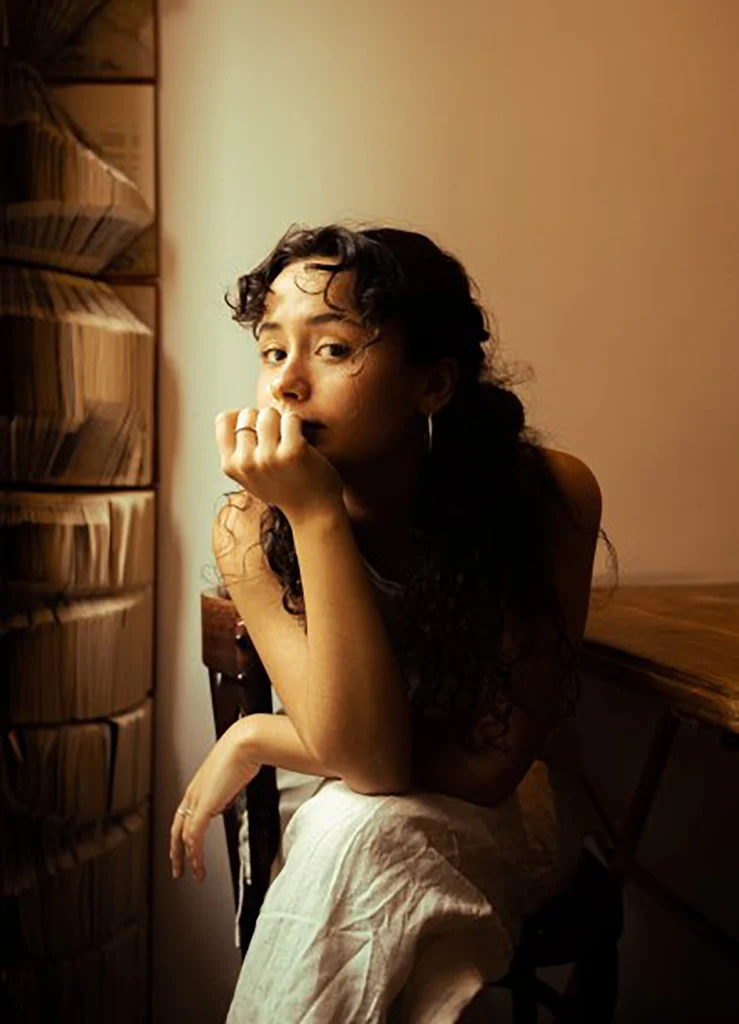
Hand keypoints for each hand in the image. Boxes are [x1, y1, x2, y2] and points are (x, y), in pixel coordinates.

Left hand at [170, 720, 260, 881]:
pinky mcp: (204, 805)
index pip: (184, 814)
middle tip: (178, 867)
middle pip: (177, 827)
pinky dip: (195, 853)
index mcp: (199, 784)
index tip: (188, 845)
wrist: (246, 742)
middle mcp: (194, 793)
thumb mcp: (235, 770)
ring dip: (186, 857)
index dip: (183, 832)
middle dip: (176, 850)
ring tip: (193, 873)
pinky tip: (199, 864)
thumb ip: (230, 784)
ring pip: (183, 835)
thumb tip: (232, 791)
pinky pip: (194, 836)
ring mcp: (197, 799)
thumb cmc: (245, 750)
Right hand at [215, 407, 343, 523]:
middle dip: (264, 420)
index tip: (257, 432)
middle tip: (278, 439)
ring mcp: (268, 457)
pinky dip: (298, 424)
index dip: (242, 419)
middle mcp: (245, 463)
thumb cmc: (283, 488)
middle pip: (249, 414)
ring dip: (282, 420)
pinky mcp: (293, 451)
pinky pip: (290, 418)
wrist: (313, 512)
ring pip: (268, 413)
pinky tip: (302, 440)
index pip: (224, 419)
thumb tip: (232, 413)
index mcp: (230, 466)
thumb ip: (237, 450)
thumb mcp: (249, 476)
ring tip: (289, 439)